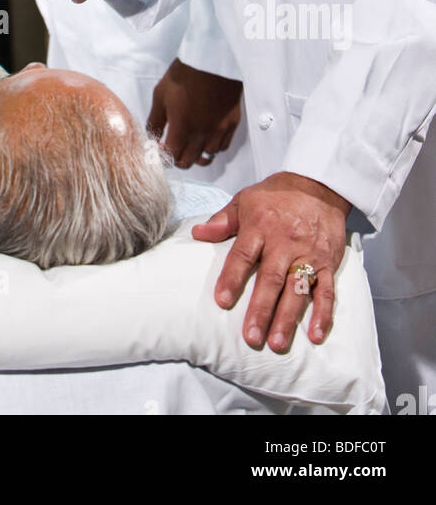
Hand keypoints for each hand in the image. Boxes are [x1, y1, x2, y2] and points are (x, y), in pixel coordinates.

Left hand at [148, 59, 241, 168]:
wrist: (211, 60)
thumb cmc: (184, 75)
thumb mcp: (161, 95)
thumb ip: (155, 121)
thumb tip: (151, 137)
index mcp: (182, 128)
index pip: (171, 157)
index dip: (163, 157)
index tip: (160, 149)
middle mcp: (201, 134)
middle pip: (188, 161)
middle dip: (177, 158)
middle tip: (173, 148)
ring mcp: (218, 130)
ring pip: (207, 157)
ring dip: (195, 155)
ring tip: (190, 143)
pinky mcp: (231, 123)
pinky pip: (222, 146)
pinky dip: (213, 146)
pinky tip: (206, 136)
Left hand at [192, 172, 351, 351]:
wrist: (319, 184)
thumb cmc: (277, 195)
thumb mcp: (246, 200)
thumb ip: (223, 221)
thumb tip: (197, 233)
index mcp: (261, 225)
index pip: (243, 255)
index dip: (232, 278)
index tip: (222, 301)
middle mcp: (285, 242)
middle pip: (271, 279)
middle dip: (261, 309)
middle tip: (251, 336)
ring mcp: (309, 254)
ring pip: (297, 290)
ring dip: (287, 318)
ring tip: (276, 343)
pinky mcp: (329, 262)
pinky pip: (327, 291)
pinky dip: (323, 314)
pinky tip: (315, 335)